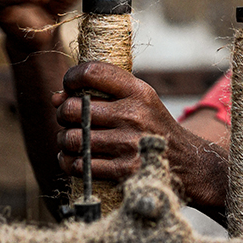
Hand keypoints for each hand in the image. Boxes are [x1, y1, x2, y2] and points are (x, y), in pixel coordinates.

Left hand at [53, 62, 182, 182]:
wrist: (186, 161)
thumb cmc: (153, 126)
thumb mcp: (140, 100)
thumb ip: (103, 93)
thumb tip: (56, 96)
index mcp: (138, 91)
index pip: (92, 72)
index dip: (72, 77)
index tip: (70, 86)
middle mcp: (133, 114)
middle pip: (72, 108)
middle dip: (63, 114)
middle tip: (71, 118)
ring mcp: (128, 143)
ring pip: (71, 139)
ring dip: (65, 141)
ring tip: (74, 140)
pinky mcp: (124, 170)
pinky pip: (79, 165)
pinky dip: (71, 163)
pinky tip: (78, 159)